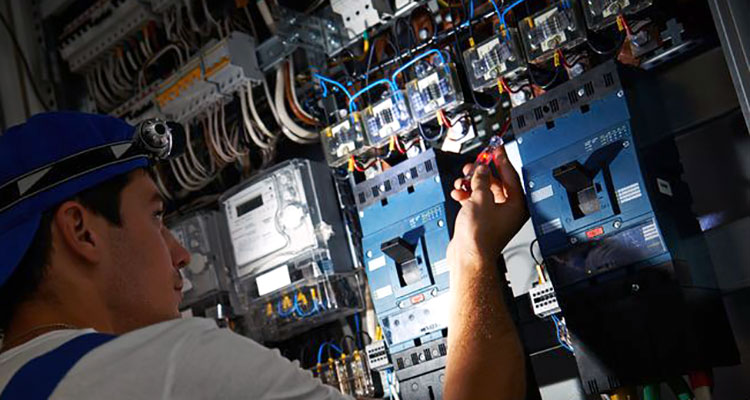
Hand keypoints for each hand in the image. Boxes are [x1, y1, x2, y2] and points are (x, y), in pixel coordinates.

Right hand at [447, 144, 528, 267]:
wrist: (467, 257)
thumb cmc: (479, 236)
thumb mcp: (480, 199)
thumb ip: (481, 180)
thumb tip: (481, 169)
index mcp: (517, 205)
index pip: (511, 176)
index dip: (502, 160)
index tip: (496, 148)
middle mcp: (508, 211)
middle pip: (496, 183)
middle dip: (482, 173)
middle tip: (473, 165)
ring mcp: (495, 216)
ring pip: (484, 191)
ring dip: (471, 184)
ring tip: (462, 181)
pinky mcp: (482, 221)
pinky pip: (476, 201)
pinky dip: (467, 195)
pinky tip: (458, 193)